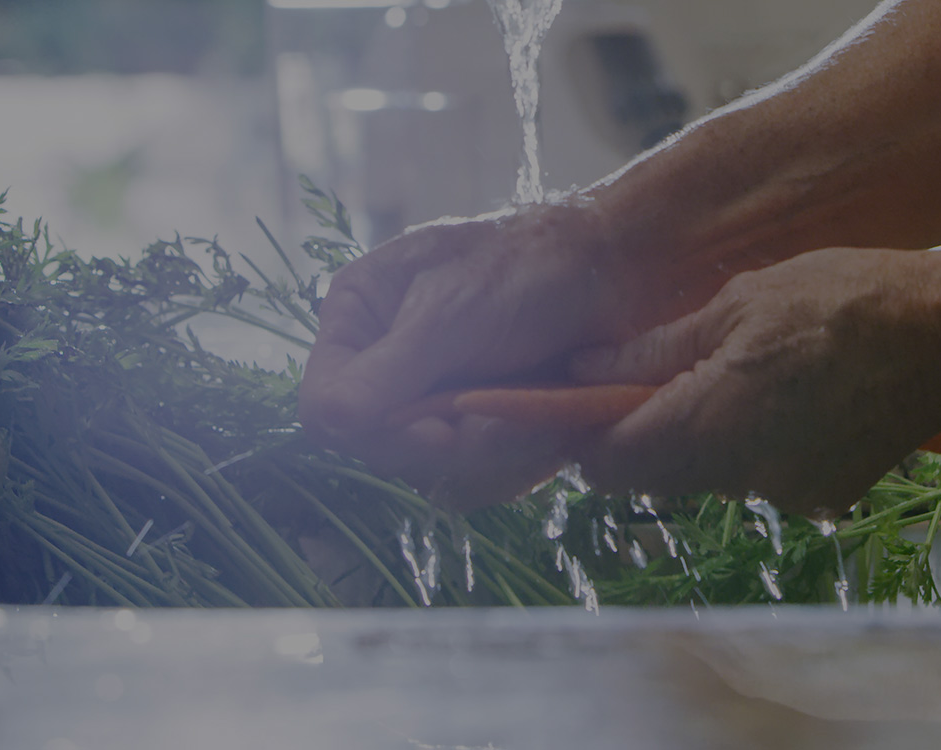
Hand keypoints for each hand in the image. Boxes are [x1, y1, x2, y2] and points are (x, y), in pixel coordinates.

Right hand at [299, 199, 677, 508]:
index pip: (325, 408)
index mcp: (359, 317)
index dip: (378, 430)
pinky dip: (520, 455)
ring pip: (437, 471)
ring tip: (541, 405)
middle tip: (509, 416)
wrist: (618, 269)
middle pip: (383, 449)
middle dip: (453, 441)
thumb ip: (384, 373)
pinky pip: (482, 474)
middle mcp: (387, 362)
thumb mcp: (448, 313)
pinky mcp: (482, 426)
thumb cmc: (529, 267)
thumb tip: (322, 425)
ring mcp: (436, 398)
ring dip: (496, 450)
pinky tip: (552, 422)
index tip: (442, 429)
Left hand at [569, 246, 940, 516]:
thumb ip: (654, 349)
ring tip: (748, 362)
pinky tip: (793, 389)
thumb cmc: (848, 300)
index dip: (583, 430)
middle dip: (645, 423)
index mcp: (709, 425)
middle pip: (655, 469)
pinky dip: (756, 438)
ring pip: (708, 470)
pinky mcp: (822, 496)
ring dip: (704, 427)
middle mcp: (742, 477)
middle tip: (667, 361)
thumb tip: (583, 369)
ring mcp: (787, 493)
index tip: (582, 395)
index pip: (607, 461)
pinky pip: (760, 471)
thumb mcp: (739, 303)